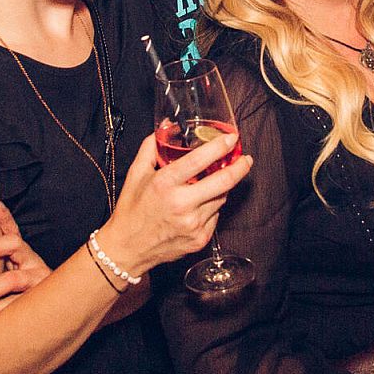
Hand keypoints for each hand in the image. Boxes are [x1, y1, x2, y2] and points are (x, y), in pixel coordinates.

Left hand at [0, 199, 48, 316]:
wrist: (50, 316)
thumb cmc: (18, 293)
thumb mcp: (7, 273)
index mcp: (22, 253)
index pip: (11, 230)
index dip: (3, 216)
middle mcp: (32, 261)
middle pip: (13, 244)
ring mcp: (38, 280)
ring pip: (13, 279)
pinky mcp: (39, 301)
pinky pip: (15, 305)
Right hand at [103, 131, 252, 274]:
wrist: (128, 248)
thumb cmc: (132, 210)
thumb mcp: (136, 174)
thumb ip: (151, 146)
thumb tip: (166, 126)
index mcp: (164, 184)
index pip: (199, 160)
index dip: (220, 147)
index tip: (232, 139)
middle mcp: (181, 204)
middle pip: (223, 182)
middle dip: (240, 167)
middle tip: (245, 159)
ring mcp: (192, 224)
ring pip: (221, 198)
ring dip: (222, 188)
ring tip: (216, 181)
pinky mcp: (199, 239)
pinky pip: (215, 216)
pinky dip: (212, 206)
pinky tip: (201, 204)